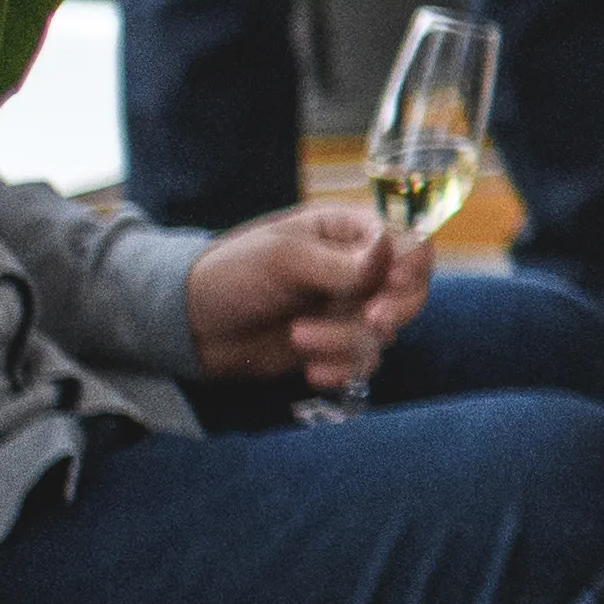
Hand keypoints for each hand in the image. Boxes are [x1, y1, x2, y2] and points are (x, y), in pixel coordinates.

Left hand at [182, 194, 428, 391]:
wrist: (190, 325)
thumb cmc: (230, 273)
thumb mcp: (283, 259)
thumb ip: (339, 262)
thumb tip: (388, 254)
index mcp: (347, 232)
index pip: (407, 241)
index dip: (413, 263)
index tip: (394, 282)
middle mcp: (356, 270)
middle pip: (410, 291)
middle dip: (392, 310)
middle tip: (370, 319)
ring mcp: (346, 309)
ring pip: (382, 333)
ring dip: (344, 341)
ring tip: (298, 337)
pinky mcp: (333, 346)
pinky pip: (362, 363)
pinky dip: (341, 370)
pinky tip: (310, 371)